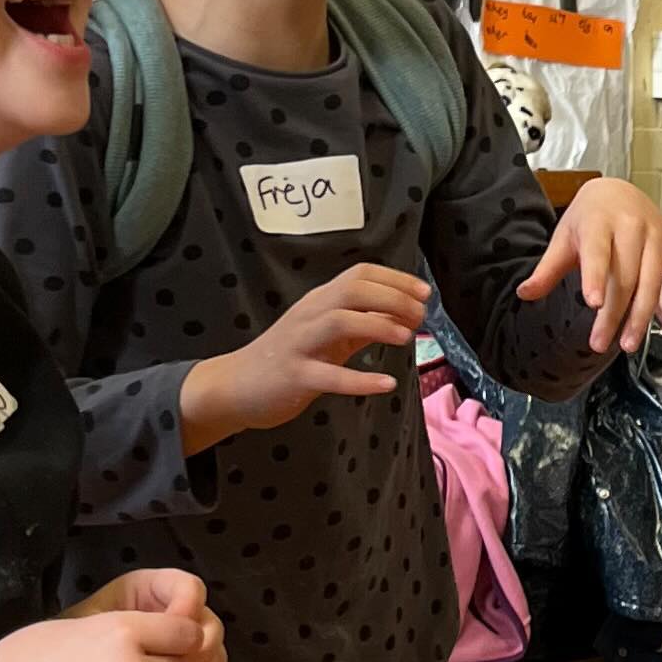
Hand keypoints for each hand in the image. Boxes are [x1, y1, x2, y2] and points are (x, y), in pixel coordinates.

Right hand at [177, 267, 429, 445]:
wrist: (236, 386)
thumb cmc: (288, 358)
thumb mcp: (328, 337)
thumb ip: (362, 325)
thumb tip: (405, 317)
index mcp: (319, 302)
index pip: (359, 275)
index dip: (395, 279)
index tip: (425, 293)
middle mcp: (309, 315)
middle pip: (352, 291)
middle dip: (392, 298)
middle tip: (420, 315)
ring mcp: (299, 344)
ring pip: (338, 322)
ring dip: (377, 325)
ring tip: (406, 337)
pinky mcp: (294, 376)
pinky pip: (328, 376)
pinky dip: (360, 380)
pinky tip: (386, 384)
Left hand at [522, 177, 661, 354]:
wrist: (616, 191)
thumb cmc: (588, 219)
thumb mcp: (564, 239)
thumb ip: (548, 269)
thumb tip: (524, 295)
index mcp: (600, 222)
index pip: (598, 252)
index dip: (596, 277)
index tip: (594, 303)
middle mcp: (630, 227)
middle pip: (624, 277)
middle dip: (613, 313)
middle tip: (600, 344)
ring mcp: (654, 237)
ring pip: (650, 282)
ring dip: (642, 315)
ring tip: (629, 345)